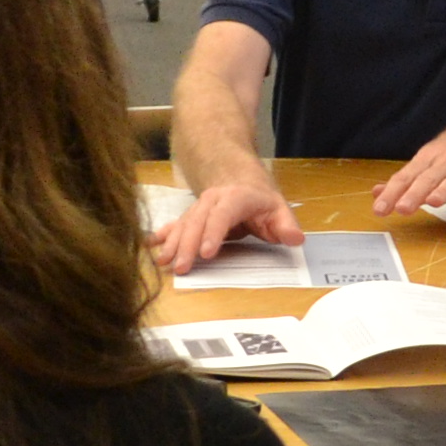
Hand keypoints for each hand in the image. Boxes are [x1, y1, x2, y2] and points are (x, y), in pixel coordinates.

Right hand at [152, 176, 296, 272]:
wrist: (239, 178)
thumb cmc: (261, 200)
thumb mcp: (280, 210)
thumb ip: (286, 226)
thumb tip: (295, 238)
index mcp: (237, 197)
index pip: (223, 214)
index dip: (214, 233)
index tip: (206, 254)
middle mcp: (213, 200)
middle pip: (198, 221)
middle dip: (188, 245)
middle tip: (182, 267)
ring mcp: (199, 207)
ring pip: (183, 223)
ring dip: (172, 243)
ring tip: (164, 262)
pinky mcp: (190, 215)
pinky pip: (175, 224)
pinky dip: (163, 235)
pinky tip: (151, 246)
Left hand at [379, 108, 445, 216]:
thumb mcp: (429, 160)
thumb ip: (405, 180)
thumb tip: (377, 192)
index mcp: (429, 160)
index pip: (406, 177)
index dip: (392, 193)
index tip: (379, 209)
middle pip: (428, 179)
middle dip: (414, 193)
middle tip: (402, 208)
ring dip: (445, 190)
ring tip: (434, 202)